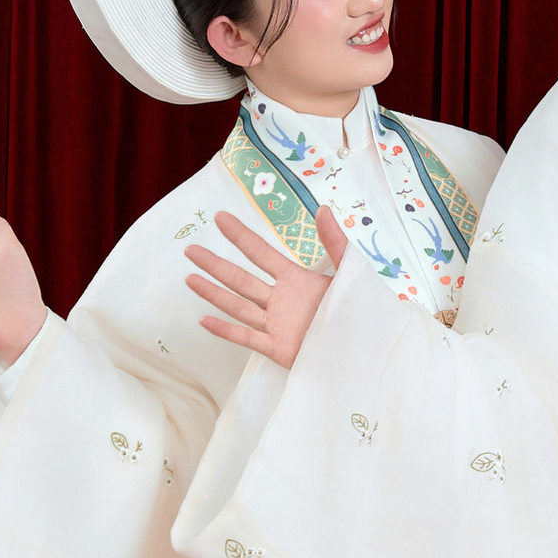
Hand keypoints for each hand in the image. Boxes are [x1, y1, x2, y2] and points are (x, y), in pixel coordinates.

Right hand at [184, 208, 347, 365]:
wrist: (368, 348)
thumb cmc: (361, 309)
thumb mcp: (349, 272)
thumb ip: (335, 242)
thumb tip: (322, 209)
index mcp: (296, 279)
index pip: (261, 253)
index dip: (240, 235)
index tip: (220, 218)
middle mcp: (281, 300)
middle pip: (241, 278)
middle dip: (216, 264)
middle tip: (191, 249)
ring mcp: (277, 324)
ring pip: (238, 306)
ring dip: (214, 293)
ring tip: (190, 278)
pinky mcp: (278, 348)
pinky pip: (247, 337)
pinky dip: (225, 330)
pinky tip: (204, 320)